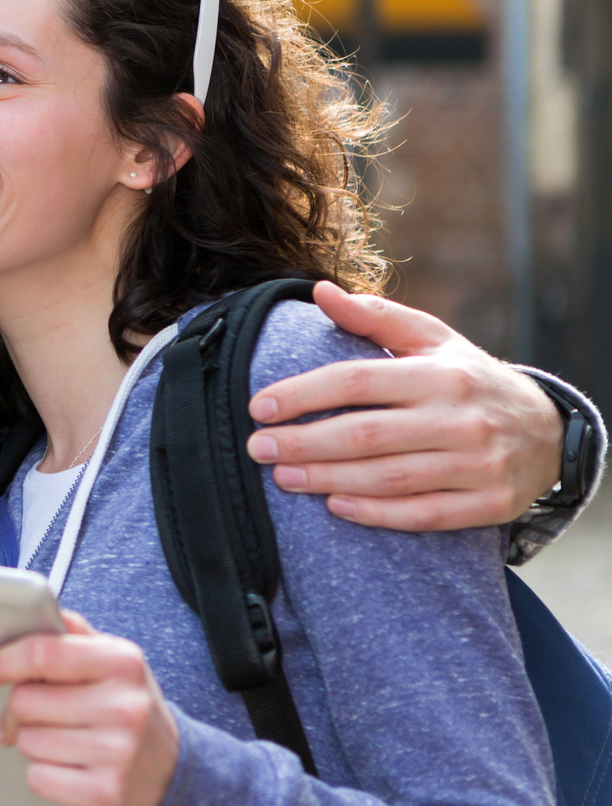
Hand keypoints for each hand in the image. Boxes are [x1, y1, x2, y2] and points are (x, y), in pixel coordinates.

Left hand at [0, 611, 179, 805]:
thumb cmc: (128, 710)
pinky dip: (43, 775)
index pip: (44, 653)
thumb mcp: (114, 662)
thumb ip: (75, 634)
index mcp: (122, 662)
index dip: (5, 661)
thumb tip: (35, 611)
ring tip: (64, 742)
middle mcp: (123, 705)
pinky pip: (38, 778)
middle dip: (18, 710)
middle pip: (25, 701)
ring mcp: (117, 751)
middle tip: (37, 716)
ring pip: (28, 741)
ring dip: (32, 743)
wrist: (171, 775)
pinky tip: (70, 769)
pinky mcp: (105, 792)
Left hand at [246, 282, 563, 529]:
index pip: (357, 381)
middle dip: (303, 442)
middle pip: (366, 435)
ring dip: (328, 480)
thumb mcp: (431, 339)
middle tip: (257, 448)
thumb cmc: (469, 379)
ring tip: (283, 477)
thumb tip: (320, 291)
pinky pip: (424, 514)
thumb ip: (375, 316)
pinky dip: (377, 513)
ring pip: (389, 477)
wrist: (549, 430)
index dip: (303, 394)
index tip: (258, 407)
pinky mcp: (490, 503)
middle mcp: (461, 418)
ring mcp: (478, 464)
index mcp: (440, 374)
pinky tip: (335, 507)